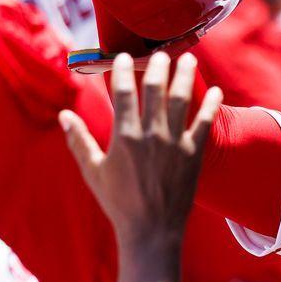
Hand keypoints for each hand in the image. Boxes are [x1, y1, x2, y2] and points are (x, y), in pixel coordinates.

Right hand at [60, 52, 221, 244]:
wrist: (152, 229)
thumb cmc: (119, 202)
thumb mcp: (93, 171)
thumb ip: (79, 141)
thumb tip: (64, 115)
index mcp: (124, 137)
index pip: (123, 93)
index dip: (122, 71)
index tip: (123, 56)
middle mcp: (151, 135)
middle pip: (155, 90)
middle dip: (157, 66)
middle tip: (160, 52)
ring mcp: (175, 143)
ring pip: (182, 100)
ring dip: (185, 76)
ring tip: (188, 58)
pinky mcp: (195, 154)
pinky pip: (206, 123)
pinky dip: (212, 105)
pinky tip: (217, 90)